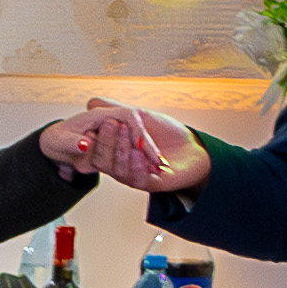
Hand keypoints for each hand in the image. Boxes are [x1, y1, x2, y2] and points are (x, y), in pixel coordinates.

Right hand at [76, 93, 210, 193]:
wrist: (193, 148)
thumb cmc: (168, 133)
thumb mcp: (140, 117)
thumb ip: (117, 111)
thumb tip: (92, 102)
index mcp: (115, 153)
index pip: (98, 149)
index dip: (99, 135)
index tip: (101, 119)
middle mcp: (122, 167)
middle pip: (105, 160)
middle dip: (108, 140)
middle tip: (111, 123)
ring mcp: (134, 177)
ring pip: (119, 169)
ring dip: (121, 150)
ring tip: (126, 132)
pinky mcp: (148, 185)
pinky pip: (136, 178)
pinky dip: (136, 165)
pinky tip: (139, 153)